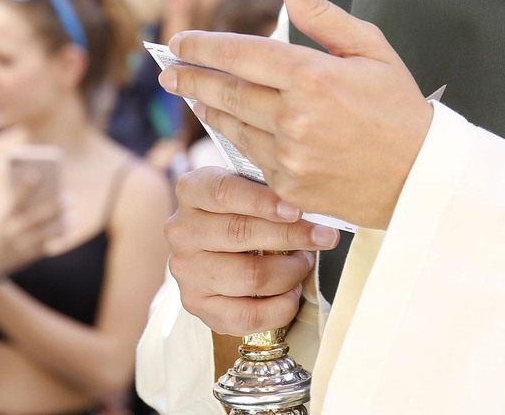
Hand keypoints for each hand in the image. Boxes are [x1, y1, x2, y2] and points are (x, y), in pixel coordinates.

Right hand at [0, 174, 68, 276]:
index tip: (37, 174)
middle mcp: (12, 230)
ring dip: (58, 227)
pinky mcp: (27, 256)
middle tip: (68, 197)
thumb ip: (23, 206)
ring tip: (73, 217)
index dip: (25, 187)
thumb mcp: (7, 216)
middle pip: (34, 217)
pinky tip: (66, 232)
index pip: (16, 199)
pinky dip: (56, 240)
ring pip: (41, 235)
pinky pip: (44, 248)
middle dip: (51, 207)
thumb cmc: (6, 229)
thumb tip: (49, 193)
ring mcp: (19, 245)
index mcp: (6, 216)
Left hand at [160, 0, 432, 228]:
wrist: (422, 176)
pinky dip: (234, 138)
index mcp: (311, 76)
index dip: (203, 47)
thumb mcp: (368, 46)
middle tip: (169, 70)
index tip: (180, 42)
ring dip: (208, 107)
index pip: (239, 54)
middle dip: (191, 77)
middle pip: (225, 91)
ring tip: (193, 94)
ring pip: (231, 126)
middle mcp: (294, 117)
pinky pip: (249, 157)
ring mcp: (288, 157)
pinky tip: (227, 126)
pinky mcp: (288, 188)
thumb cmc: (398, 105)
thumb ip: (319, 10)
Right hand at [165, 167, 338, 335]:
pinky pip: (246, 315)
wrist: (214, 248)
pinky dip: (279, 307)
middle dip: (291, 236)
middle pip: (240, 233)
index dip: (262, 201)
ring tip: (303, 264)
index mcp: (192, 191)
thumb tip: (313, 202)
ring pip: (249, 276)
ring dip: (289, 272)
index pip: (224, 192)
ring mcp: (185, 270)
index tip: (297, 210)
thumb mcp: (248, 189)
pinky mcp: (196, 304)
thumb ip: (270, 190)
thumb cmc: (241, 212)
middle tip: (323, 237)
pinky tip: (291, 293)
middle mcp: (181, 230)